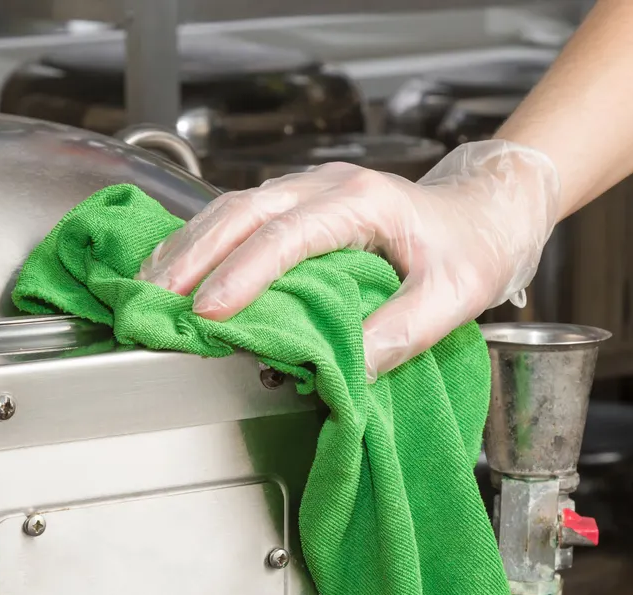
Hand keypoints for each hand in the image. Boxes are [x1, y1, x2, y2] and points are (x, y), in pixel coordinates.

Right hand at [136, 139, 560, 379]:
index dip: (243, 274)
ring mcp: (307, 192)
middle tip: (154, 301)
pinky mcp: (297, 207)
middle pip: (241, 211)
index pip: (287, 236)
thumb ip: (401, 332)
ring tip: (147, 289)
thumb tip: (344, 369)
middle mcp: (326, 187)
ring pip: (230, 209)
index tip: (209, 312)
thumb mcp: (453, 297)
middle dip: (191, 257)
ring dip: (186, 248)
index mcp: (362, 203)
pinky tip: (172, 270)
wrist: (485, 212)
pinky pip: (237, 218)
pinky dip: (199, 244)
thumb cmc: (471, 248)